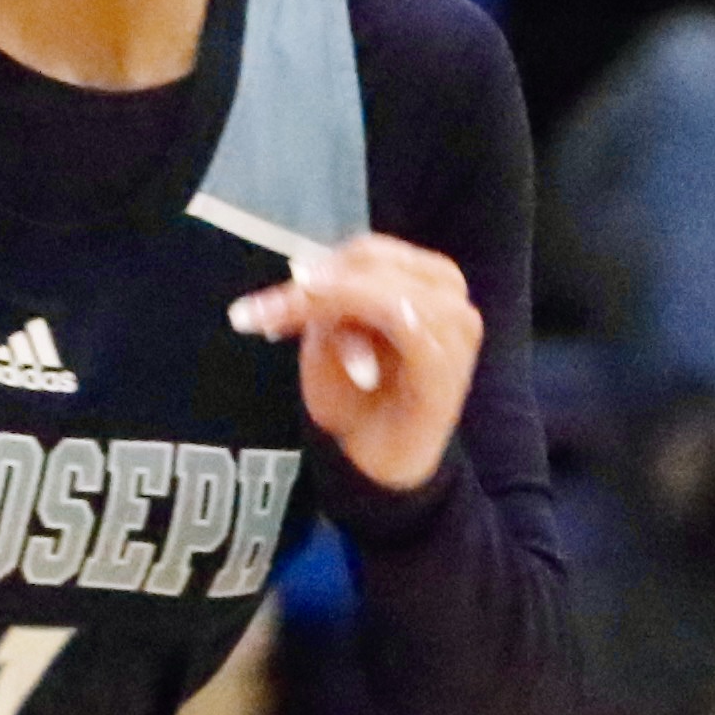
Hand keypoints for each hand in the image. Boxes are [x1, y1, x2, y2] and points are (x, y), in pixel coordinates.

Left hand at [227, 232, 477, 490]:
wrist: (380, 461)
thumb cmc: (358, 397)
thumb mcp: (331, 336)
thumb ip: (327, 301)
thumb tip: (306, 271)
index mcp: (424, 281)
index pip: (368, 253)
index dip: (314, 267)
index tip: (263, 300)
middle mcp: (449, 296)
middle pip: (372, 261)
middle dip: (310, 286)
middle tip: (259, 315)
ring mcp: (454, 328)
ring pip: (381, 287)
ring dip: (321, 304)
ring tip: (277, 327)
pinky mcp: (446, 363)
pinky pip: (401, 320)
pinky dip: (354, 327)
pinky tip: (328, 346)